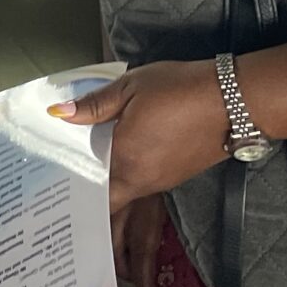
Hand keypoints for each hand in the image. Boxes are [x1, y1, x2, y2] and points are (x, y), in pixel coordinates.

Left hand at [53, 60, 231, 212]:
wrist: (234, 100)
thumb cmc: (180, 90)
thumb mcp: (131, 88)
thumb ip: (94, 106)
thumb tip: (59, 115)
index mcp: (125, 161)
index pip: (91, 189)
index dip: (72, 189)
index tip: (52, 184)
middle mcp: (143, 179)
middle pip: (108, 198)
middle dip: (88, 193)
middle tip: (64, 183)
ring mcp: (162, 180)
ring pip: (126, 191)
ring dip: (108, 184)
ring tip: (86, 167)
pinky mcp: (177, 175)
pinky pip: (143, 182)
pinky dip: (128, 175)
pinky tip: (121, 156)